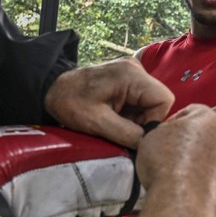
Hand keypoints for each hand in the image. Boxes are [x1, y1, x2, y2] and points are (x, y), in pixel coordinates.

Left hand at [45, 57, 173, 148]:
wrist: (51, 90)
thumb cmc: (70, 103)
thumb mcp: (98, 123)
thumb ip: (128, 134)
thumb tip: (150, 147)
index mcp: (131, 75)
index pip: (164, 100)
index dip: (154, 120)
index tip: (134, 133)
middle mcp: (136, 69)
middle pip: (158, 102)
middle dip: (144, 121)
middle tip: (121, 129)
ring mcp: (132, 73)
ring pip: (149, 104)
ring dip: (136, 119)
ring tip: (113, 123)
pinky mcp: (127, 80)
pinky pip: (140, 101)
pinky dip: (130, 114)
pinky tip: (113, 117)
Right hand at [133, 104, 215, 216]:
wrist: (182, 203)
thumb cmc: (166, 166)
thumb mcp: (151, 137)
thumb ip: (162, 132)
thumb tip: (163, 137)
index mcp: (208, 118)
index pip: (190, 112)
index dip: (172, 123)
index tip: (161, 136)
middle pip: (203, 135)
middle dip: (187, 143)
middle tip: (168, 155)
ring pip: (210, 157)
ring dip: (196, 163)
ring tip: (174, 175)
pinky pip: (214, 178)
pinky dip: (202, 181)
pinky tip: (185, 188)